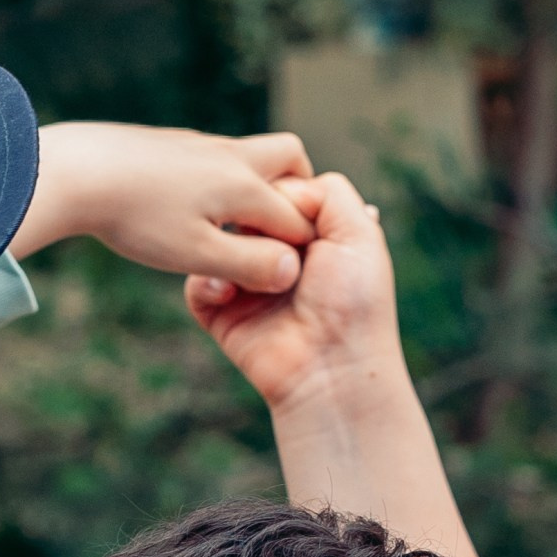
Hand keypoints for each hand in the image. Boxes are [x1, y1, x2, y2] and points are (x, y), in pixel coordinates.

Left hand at [13, 122, 317, 291]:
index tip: (298, 273)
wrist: (74, 171)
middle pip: (290, 154)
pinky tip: (196, 209)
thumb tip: (292, 269)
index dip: (304, 246)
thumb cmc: (136, 217)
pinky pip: (217, 156)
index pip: (297, 214)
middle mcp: (229, 155)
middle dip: (300, 189)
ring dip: (260, 185)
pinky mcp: (172, 145)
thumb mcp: (197, 255)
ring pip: (251, 154)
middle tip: (285, 229)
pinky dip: (225, 180)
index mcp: (243, 183)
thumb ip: (249, 264)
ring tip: (239, 226)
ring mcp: (199, 145)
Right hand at [186, 169, 405, 415]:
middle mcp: (277, 257)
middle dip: (250, 217)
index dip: (276, 193)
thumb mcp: (358, 234)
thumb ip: (327, 192)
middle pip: (243, 213)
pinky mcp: (222, 314)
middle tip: (264, 234)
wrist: (334, 368)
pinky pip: (197, 284)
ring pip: (217, 242)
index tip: (285, 206)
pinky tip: (228, 287)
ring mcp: (247, 284)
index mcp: (310, 236)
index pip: (277, 193)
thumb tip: (282, 188)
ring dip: (231, 245)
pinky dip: (208, 280)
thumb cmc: (354, 302)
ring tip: (251, 259)